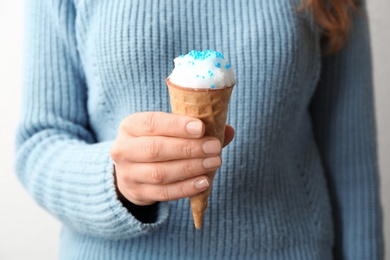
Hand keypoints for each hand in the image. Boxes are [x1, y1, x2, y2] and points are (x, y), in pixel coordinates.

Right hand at [111, 112, 234, 205]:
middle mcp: (123, 149)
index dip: (177, 126)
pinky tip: (204, 182)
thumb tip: (228, 131)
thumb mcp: (168, 130)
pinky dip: (186, 188)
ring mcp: (127, 174)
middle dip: (188, 148)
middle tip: (215, 147)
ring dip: (190, 168)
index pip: (152, 123)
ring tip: (214, 163)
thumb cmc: (157, 142)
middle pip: (155, 149)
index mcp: (130, 126)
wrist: (131, 169)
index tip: (201, 128)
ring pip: (160, 173)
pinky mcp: (137, 193)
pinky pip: (164, 193)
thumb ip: (196, 129)